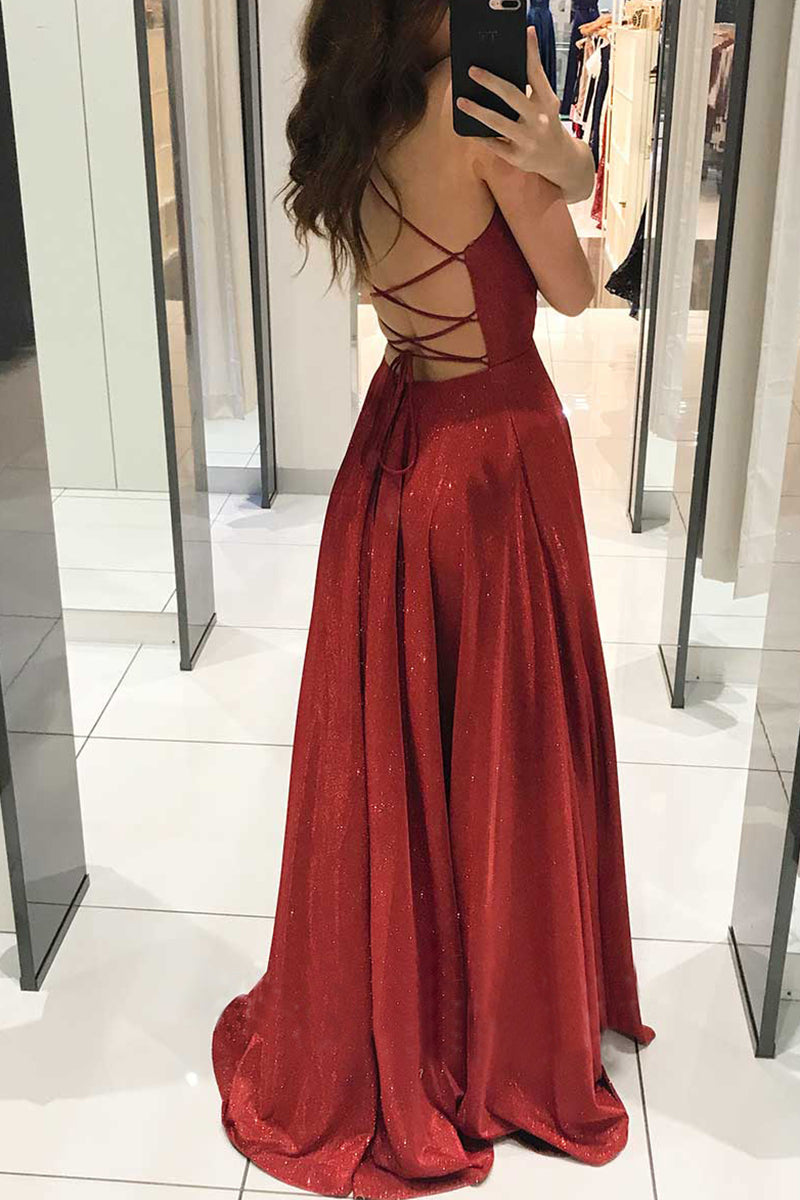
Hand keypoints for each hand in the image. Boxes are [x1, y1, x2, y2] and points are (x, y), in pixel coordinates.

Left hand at [456, 28, 594, 201]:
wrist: (559, 158)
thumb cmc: (546, 123)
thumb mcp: (545, 101)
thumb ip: (533, 80)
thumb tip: (517, 52)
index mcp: (547, 101)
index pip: (536, 73)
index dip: (530, 52)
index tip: (522, 34)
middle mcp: (539, 119)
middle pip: (512, 95)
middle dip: (491, 81)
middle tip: (472, 71)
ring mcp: (528, 139)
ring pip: (498, 123)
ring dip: (477, 111)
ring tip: (461, 101)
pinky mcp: (518, 157)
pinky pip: (494, 144)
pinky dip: (480, 136)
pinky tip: (468, 128)